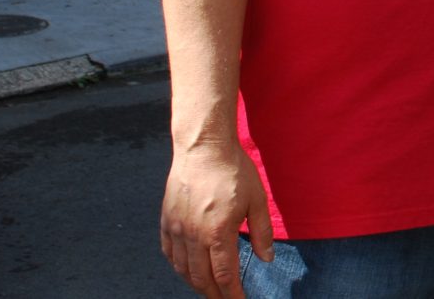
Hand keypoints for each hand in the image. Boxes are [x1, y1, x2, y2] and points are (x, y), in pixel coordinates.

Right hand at [160, 142, 272, 297]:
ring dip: (195, 283)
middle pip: (201, 278)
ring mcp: (177, 228)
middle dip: (214, 294)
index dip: (232, 294)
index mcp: (218, 232)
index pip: (224, 276)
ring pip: (182, 269)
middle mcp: (194, 235)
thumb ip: (262, 232)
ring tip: (207, 289)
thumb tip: (266, 259)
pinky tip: (186, 270)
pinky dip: (178, 266)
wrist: (203, 148)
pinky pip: (169, 252)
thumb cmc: (234, 171)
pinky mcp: (167, 220)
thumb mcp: (257, 200)